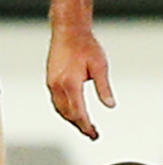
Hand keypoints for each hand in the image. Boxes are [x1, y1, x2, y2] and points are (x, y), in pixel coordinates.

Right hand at [46, 24, 115, 138]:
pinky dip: (65, 110)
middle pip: (68, 114)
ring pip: (60, 109)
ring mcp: (52, 83)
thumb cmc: (85, 45)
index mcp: (71, 84)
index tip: (94, 134)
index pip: (78, 113)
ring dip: (72, 119)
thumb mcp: (100, 67)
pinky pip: (56, 101)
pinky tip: (73, 112)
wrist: (69, 31)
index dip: (86, 126)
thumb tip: (110, 104)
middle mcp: (58, 85)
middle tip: (92, 133)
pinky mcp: (50, 80)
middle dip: (80, 126)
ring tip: (85, 126)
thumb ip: (104, 88)